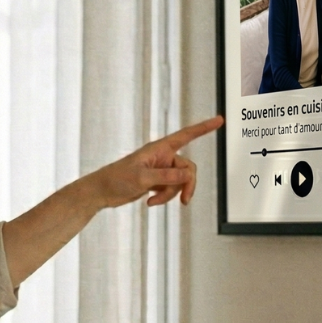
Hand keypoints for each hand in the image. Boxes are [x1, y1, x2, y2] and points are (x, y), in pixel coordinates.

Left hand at [93, 116, 222, 208]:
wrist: (101, 192)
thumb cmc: (116, 179)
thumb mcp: (142, 178)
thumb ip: (166, 177)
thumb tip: (188, 176)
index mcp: (159, 149)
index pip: (186, 135)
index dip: (203, 127)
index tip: (220, 120)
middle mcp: (162, 157)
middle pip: (188, 169)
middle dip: (187, 185)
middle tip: (185, 201)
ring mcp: (160, 170)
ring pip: (180, 182)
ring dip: (170, 194)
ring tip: (153, 201)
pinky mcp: (157, 181)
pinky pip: (171, 190)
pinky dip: (164, 198)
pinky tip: (149, 202)